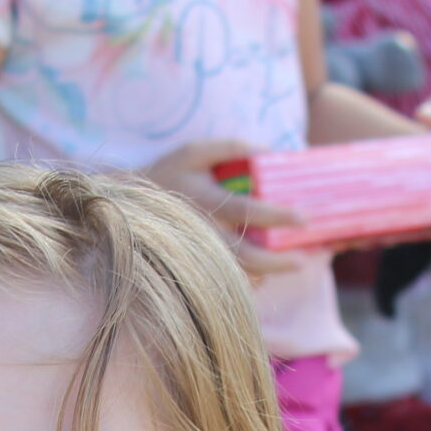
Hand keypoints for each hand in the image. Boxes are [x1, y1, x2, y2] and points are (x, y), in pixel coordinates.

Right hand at [140, 139, 308, 278]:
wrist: (126, 208)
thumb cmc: (167, 174)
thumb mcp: (195, 151)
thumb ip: (231, 148)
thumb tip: (270, 152)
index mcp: (202, 199)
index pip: (245, 210)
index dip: (276, 216)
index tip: (304, 218)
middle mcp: (198, 231)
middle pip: (243, 257)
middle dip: (277, 262)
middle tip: (304, 260)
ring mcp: (194, 254)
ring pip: (234, 276)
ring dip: (266, 275)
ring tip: (292, 264)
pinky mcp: (191, 269)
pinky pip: (222, 282)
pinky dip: (247, 280)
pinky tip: (265, 272)